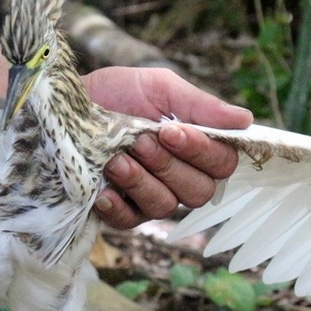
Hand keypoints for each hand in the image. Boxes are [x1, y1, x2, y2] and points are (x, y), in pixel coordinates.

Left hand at [84, 66, 252, 228]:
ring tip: (116, 159)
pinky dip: (118, 206)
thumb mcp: (157, 88)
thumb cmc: (116, 94)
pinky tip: (104, 191)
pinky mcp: (119, 212)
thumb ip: (199, 105)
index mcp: (195, 147)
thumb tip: (245, 120)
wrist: (65, 106)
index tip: (171, 130)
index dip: (202, 151)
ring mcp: (149, 197)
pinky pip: (130, 222)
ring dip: (142, 181)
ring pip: (166, 207)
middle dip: (168, 165)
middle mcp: (178, 177)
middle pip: (199, 191)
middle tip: (140, 141)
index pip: (222, 164)